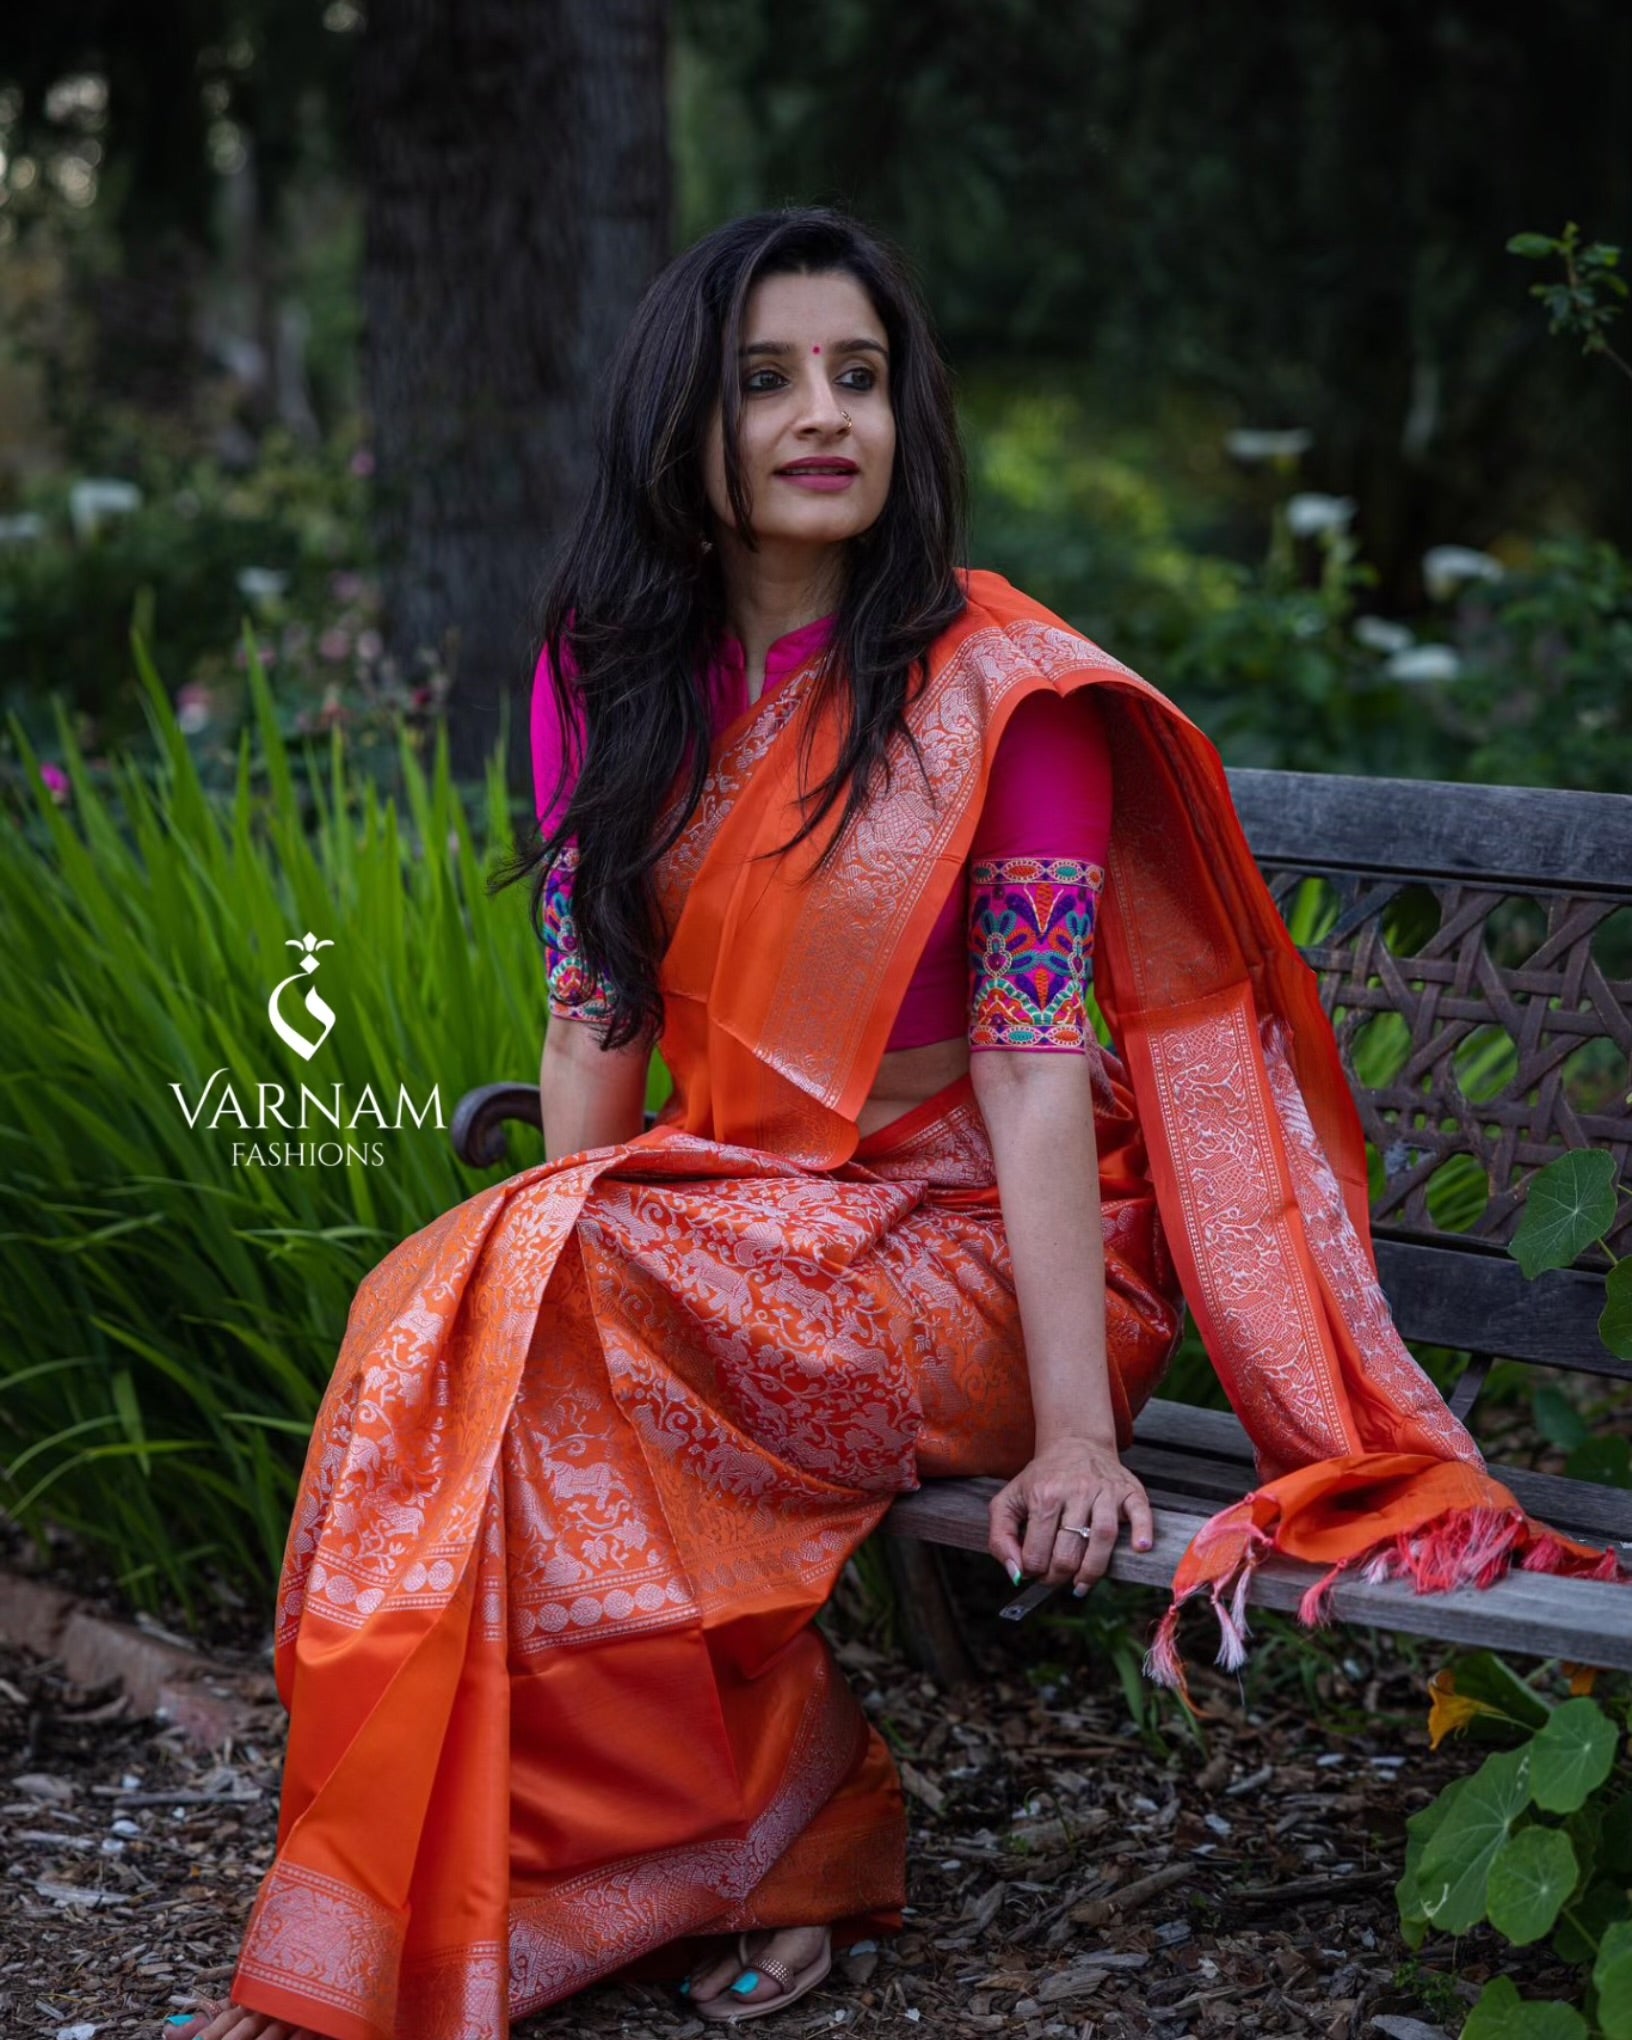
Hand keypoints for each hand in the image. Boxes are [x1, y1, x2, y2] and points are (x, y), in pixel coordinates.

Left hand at [988, 1437, 1154, 1596]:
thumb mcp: (1008, 1501)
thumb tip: (1016, 1573)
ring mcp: (1104, 1490)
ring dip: (1093, 1570)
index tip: (1035, 1572)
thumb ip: (1000, 1538)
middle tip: (1057, 1579)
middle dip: (1060, 1576)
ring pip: (1102, 1536)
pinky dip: (1143, 1531)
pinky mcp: (1128, 1490)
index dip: (1034, 1571)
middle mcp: (1075, 1491)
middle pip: (1069, 1550)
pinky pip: (1140, 1512)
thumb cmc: (1042, 1478)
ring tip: (1082, 1583)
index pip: (1037, 1551)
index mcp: (1043, 1495)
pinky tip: (1139, 1548)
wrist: (1074, 1443)